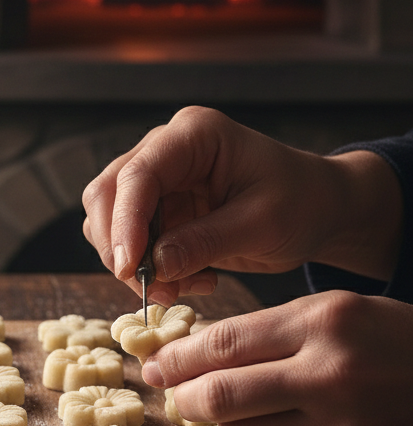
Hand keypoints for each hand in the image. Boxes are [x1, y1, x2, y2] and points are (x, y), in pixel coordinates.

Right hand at [81, 106, 400, 304]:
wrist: (318, 209)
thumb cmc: (303, 203)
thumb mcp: (263, 224)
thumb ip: (207, 242)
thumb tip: (156, 266)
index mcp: (194, 135)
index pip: (138, 175)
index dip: (126, 224)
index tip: (129, 269)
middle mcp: (164, 150)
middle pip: (107, 195)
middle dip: (121, 247)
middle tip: (152, 289)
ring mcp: (155, 179)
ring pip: (107, 220)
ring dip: (132, 263)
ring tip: (181, 287)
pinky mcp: (154, 209)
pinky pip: (126, 241)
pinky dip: (145, 269)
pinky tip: (185, 279)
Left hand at [142, 290, 412, 425]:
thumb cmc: (388, 338)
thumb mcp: (331, 312)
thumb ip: (263, 333)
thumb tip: (189, 356)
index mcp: (323, 325)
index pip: (222, 345)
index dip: (176, 358)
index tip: (154, 364)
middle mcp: (331, 378)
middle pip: (223, 397)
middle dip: (185, 397)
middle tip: (176, 392)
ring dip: (222, 425)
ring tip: (225, 408)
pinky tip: (278, 424)